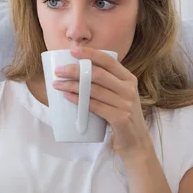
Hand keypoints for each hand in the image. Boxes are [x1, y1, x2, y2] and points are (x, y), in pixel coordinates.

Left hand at [52, 46, 152, 160]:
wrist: (135, 142)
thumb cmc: (120, 114)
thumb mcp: (118, 94)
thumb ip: (105, 82)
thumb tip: (76, 69)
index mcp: (128, 78)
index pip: (108, 60)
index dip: (90, 54)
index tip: (72, 51)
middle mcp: (129, 89)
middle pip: (98, 74)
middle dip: (75, 70)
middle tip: (58, 71)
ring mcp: (126, 104)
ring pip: (94, 90)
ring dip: (72, 85)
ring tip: (57, 84)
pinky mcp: (120, 118)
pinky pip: (95, 106)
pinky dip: (79, 100)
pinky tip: (67, 96)